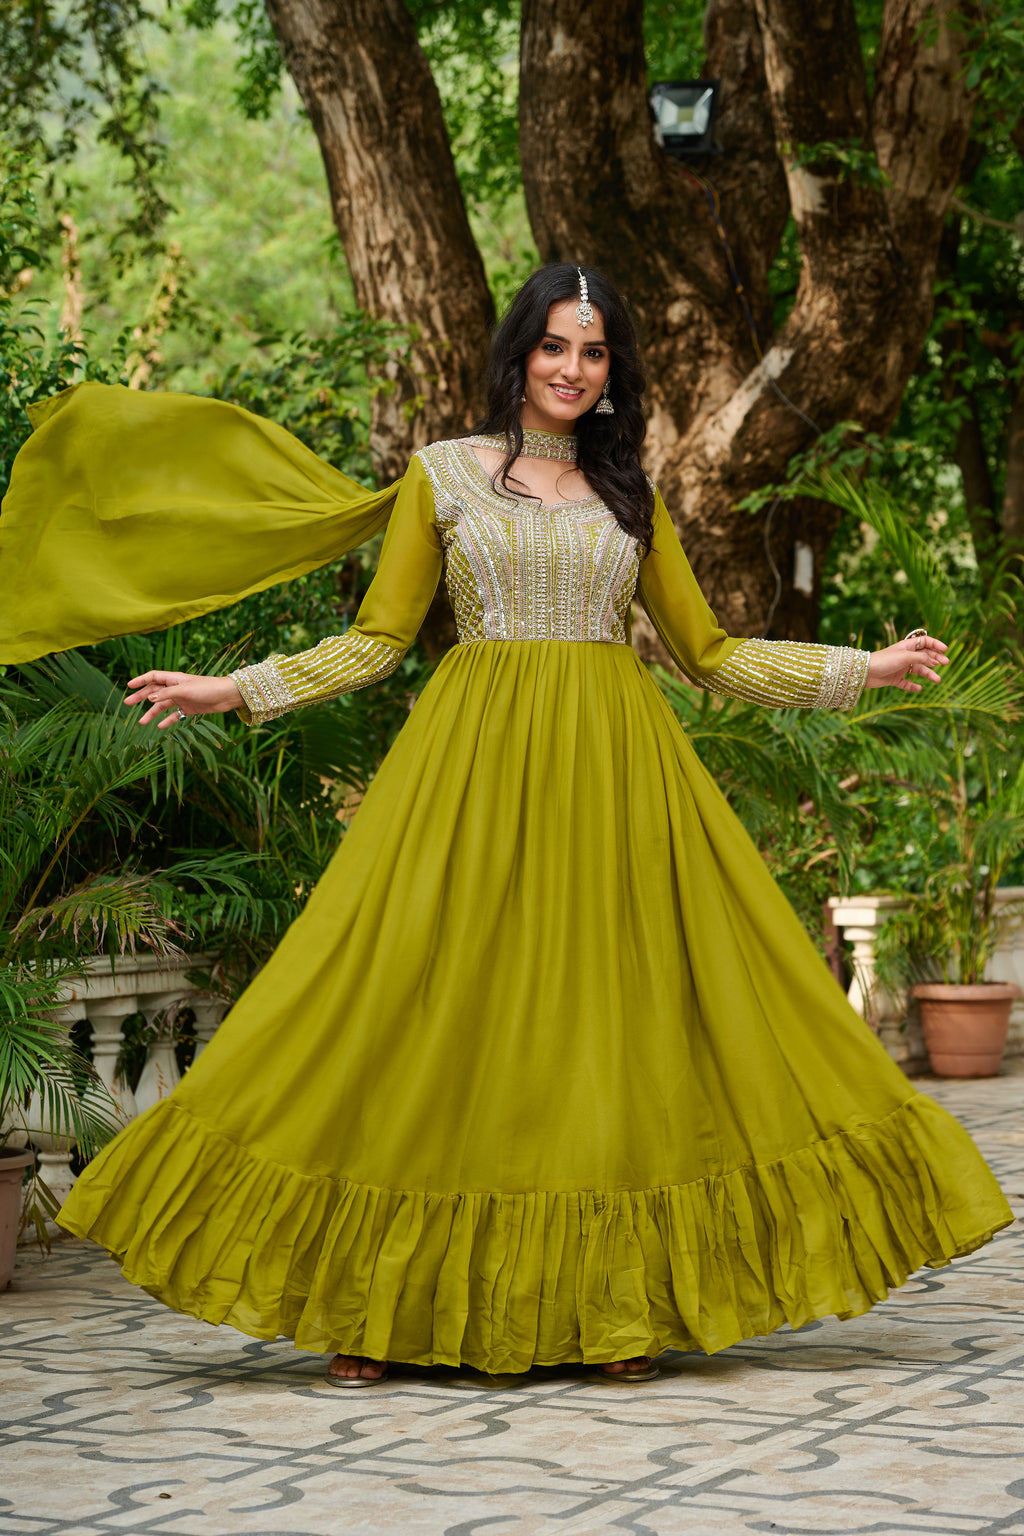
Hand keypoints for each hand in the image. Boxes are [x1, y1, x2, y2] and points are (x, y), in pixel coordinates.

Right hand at [125, 670, 244, 727]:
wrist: (227, 696)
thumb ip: (168, 694)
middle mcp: (176, 688)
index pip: (153, 677)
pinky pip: (175, 715)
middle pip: (154, 692)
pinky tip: (160, 726)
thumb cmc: (208, 688)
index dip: (141, 680)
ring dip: (152, 713)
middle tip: (127, 704)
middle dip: (140, 697)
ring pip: (163, 705)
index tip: (128, 686)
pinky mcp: (190, 708)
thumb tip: (150, 698)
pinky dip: (167, 720)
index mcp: (174, 678)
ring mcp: (182, 698)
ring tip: (141, 722)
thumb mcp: (185, 690)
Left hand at [864, 634, 949, 692]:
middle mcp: (905, 656)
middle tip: (946, 663)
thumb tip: (934, 660)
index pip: (925, 642)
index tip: (946, 650)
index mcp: (906, 646)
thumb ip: (920, 658)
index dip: (936, 644)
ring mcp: (900, 667)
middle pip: (924, 656)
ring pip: (918, 670)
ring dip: (929, 674)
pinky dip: (913, 686)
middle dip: (936, 659)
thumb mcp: (905, 657)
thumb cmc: (884, 660)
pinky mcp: (894, 679)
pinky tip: (919, 688)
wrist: (864, 672)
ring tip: (938, 680)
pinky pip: (906, 683)